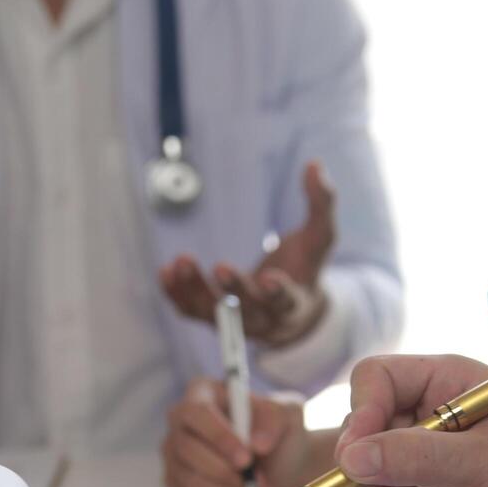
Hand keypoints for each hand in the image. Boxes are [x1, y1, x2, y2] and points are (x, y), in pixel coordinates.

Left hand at [159, 160, 335, 347]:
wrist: (288, 309)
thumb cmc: (302, 268)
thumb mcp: (318, 238)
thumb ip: (321, 204)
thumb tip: (314, 164)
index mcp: (292, 304)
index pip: (286, 302)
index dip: (278, 292)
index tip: (270, 278)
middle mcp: (263, 319)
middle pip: (247, 310)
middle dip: (234, 289)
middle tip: (222, 267)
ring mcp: (235, 321)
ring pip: (212, 313)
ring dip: (194, 290)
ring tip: (181, 261)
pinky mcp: (212, 318)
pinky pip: (190, 311)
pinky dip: (176, 294)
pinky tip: (166, 272)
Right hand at [161, 378, 314, 486]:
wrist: (280, 463)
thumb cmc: (277, 432)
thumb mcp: (286, 416)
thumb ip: (274, 422)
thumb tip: (257, 443)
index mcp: (202, 392)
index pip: (198, 412)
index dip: (219, 437)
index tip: (247, 459)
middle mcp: (180, 421)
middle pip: (187, 448)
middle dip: (225, 471)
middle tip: (256, 483)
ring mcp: (174, 451)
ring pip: (188, 476)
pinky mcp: (176, 480)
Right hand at [333, 354, 487, 486]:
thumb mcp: (486, 463)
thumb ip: (414, 457)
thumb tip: (353, 457)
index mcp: (453, 386)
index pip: (379, 381)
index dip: (363, 413)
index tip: (359, 454)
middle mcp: (437, 423)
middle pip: (366, 432)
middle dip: (366, 466)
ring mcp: (434, 469)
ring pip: (369, 477)